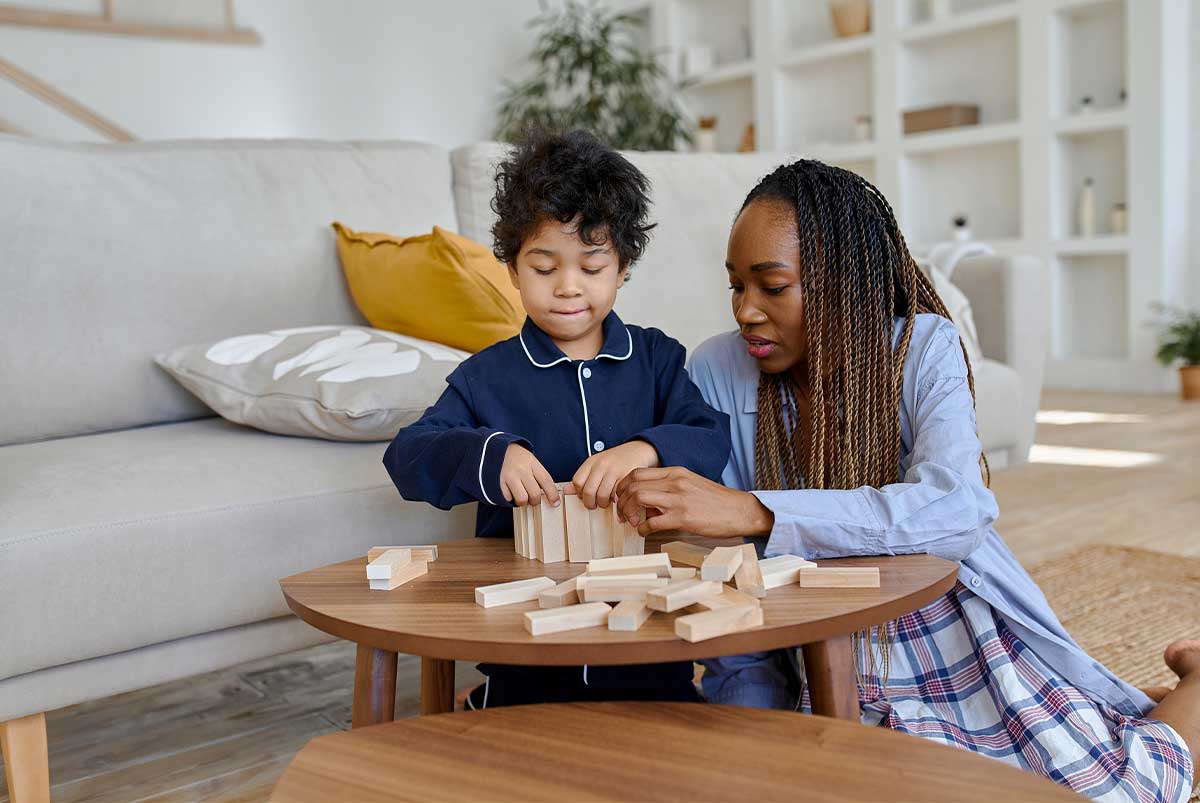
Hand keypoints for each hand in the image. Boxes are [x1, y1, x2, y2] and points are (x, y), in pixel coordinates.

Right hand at [499, 444, 559, 506]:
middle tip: (534, 499)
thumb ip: (541, 477)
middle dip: (536, 501)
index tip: (555, 503)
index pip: (546, 481)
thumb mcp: (533, 462)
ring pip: (522, 499)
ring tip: (523, 496)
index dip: (552, 494)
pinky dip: (512, 499)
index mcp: (532, 463)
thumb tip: (551, 496)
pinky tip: (512, 492)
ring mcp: (510, 476)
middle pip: (534, 493)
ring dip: (524, 502)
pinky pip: (509, 498)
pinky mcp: (500, 483)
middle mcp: (521, 470)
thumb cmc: (520, 459)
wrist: (502, 450)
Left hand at [571, 440, 658, 509]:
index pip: (577, 482)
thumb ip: (583, 477)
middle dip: (590, 503)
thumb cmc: (616, 460)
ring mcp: (614, 470)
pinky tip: (616, 499)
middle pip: (588, 491)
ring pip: (602, 496)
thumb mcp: (597, 465)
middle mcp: (601, 464)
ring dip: (604, 503)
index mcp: (591, 461)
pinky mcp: (626, 477)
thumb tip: (566, 491)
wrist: (639, 450)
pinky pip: (616, 495)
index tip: (585, 497)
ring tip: (607, 502)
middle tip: (595, 505)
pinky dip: (616, 501)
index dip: (579, 493)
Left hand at [613, 466, 773, 537]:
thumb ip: (668, 488)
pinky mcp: (683, 518)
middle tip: (622, 513)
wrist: (740, 511)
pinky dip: (643, 528)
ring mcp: (678, 499)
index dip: (623, 486)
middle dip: (622, 499)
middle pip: (633, 484)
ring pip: (639, 498)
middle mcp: (675, 482)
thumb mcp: (690, 484)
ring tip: (632, 522)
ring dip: (629, 512)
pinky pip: (652, 522)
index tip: (621, 497)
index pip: (638, 472)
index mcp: (676, 472)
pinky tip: (644, 531)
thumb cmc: (716, 501)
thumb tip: (647, 503)